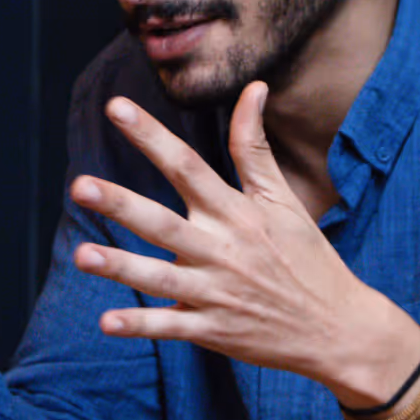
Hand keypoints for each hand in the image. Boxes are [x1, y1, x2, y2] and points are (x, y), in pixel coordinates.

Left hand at [69, 83, 419, 407]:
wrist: (339, 329)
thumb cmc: (307, 257)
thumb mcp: (284, 199)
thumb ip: (255, 147)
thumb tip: (255, 87)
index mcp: (236, 213)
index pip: (188, 165)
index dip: (151, 136)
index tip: (115, 107)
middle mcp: (223, 250)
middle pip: (164, 223)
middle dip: (122, 205)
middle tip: (80, 186)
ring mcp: (218, 293)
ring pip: (161, 278)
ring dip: (121, 267)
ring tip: (82, 255)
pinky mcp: (215, 331)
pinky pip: (171, 328)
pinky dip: (141, 326)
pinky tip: (107, 322)